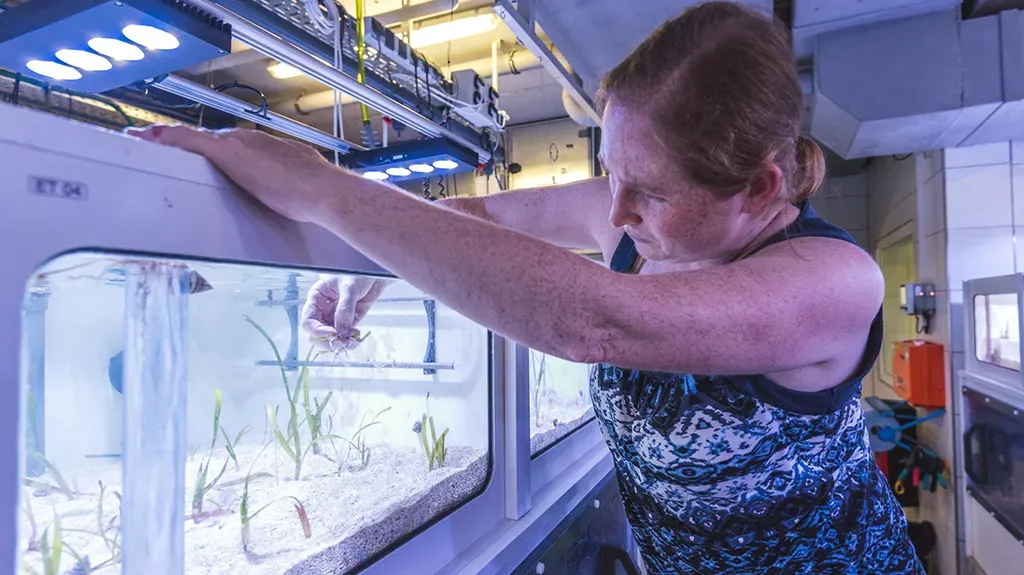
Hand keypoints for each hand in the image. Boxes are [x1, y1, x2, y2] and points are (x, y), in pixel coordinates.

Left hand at [127, 125, 340, 223]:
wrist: (322, 189)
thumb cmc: (315, 193)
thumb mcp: (296, 185)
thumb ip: (285, 185)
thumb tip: (290, 198)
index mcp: (263, 147)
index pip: (226, 144)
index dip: (205, 145)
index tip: (190, 147)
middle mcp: (247, 140)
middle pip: (204, 138)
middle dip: (179, 140)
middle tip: (152, 140)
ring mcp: (235, 144)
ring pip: (191, 137)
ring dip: (164, 137)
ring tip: (139, 138)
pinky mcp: (226, 152)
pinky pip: (186, 140)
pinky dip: (163, 138)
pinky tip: (143, 138)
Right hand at [301, 276, 390, 351]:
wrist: (376, 273)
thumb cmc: (358, 273)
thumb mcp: (349, 287)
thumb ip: (344, 309)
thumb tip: (340, 331)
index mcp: (316, 299)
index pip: (308, 321)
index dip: (317, 331)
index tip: (333, 334)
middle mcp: (323, 311)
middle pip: (316, 334)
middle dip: (327, 341)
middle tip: (342, 343)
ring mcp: (335, 318)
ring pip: (330, 339)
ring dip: (339, 344)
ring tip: (352, 342)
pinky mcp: (349, 322)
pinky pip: (345, 337)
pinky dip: (349, 341)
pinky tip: (356, 338)